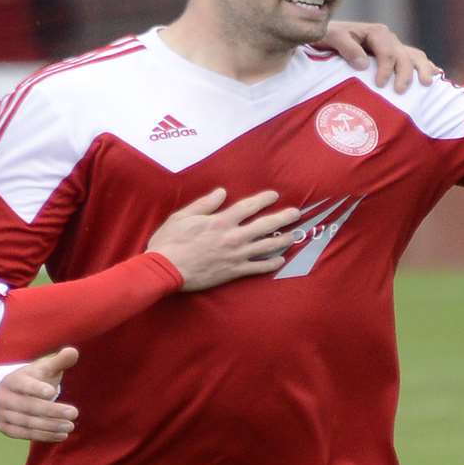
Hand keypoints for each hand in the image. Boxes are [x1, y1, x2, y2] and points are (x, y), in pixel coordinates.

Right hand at [0, 347, 79, 442]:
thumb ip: (59, 361)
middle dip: (52, 411)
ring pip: (28, 422)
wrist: (6, 393)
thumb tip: (73, 352)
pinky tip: (61, 435)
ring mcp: (3, 414)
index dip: (37, 389)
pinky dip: (44, 436)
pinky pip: (25, 434)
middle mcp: (4, 397)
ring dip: (51, 426)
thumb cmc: (32, 379)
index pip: (24, 385)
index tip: (52, 392)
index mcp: (13, 380)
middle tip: (74, 413)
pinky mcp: (6, 428)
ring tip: (70, 426)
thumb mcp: (43, 368)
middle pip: (29, 406)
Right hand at [148, 188, 299, 291]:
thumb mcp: (183, 216)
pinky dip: (270, 264)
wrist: (166, 269)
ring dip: (283, 240)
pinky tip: (280, 260)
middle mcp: (232, 237)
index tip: (275, 195)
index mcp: (220, 221)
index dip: (263, 199)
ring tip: (294, 235)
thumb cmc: (170, 242)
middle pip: (265, 225)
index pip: (248, 207)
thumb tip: (221, 193)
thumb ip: (204, 204)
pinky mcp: (233, 271)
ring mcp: (235, 256)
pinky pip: (257, 268)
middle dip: (283, 218)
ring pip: (266, 247)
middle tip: (296, 214)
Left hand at [319, 20, 439, 92]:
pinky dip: (426, 67)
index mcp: (376, 32)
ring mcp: (394, 47)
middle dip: (405, 74)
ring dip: (423, 70)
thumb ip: (347, 48)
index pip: (388, 51)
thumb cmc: (328, 37)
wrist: (328, 37)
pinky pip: (415, 60)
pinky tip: (436, 76)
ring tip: (427, 85)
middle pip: (404, 56)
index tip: (379, 85)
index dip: (386, 69)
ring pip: (415, 57)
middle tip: (399, 92)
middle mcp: (389, 38)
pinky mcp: (395, 56)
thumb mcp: (332, 37)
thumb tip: (364, 64)